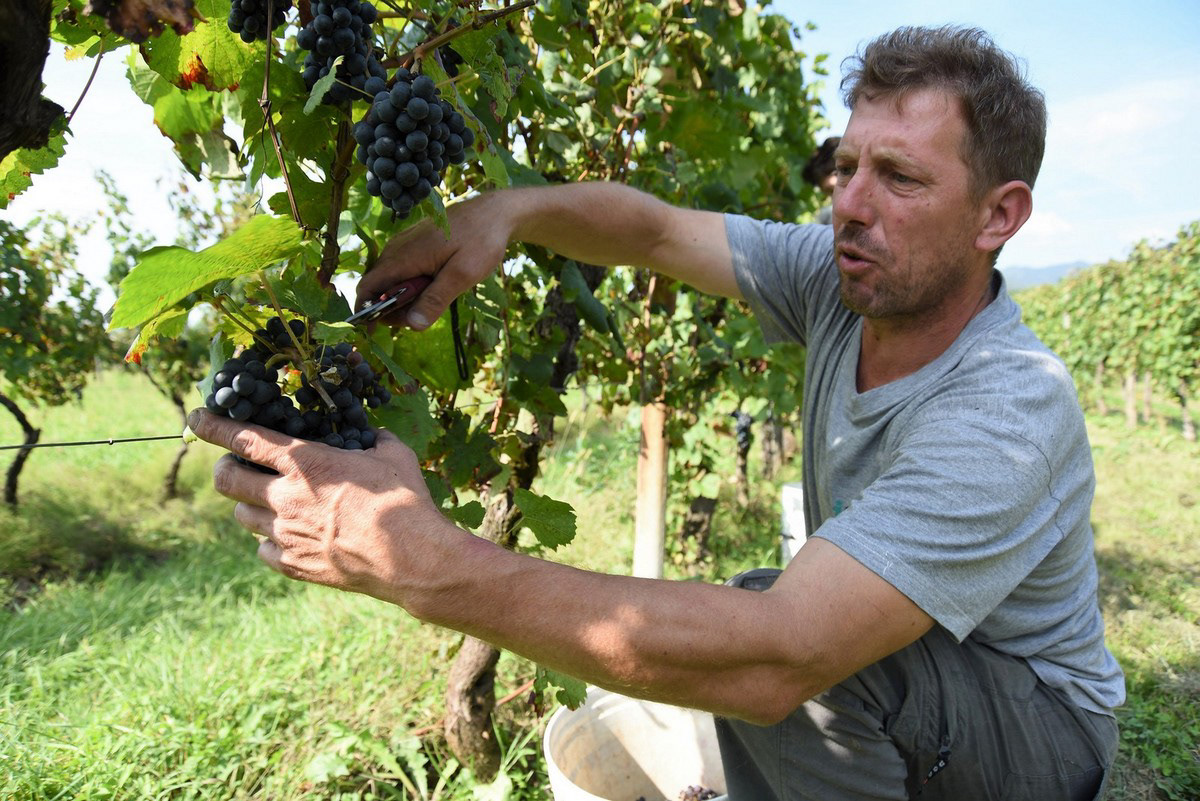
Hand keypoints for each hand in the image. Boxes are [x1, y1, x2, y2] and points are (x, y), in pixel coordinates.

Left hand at [186, 409, 456, 605]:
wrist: (411, 558)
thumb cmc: (404, 501)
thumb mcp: (393, 455)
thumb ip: (374, 439)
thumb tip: (372, 433)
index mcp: (305, 461)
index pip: (243, 437)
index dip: (212, 425)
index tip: (195, 418)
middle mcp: (284, 496)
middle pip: (225, 478)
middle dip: (224, 467)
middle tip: (238, 465)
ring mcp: (284, 533)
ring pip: (241, 515)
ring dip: (250, 503)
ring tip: (272, 502)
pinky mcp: (292, 564)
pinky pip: (262, 549)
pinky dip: (270, 540)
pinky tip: (291, 535)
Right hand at [357, 192, 514, 330]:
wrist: (494, 212)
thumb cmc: (480, 241)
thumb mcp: (462, 275)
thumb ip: (436, 300)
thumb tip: (413, 325)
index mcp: (402, 257)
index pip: (367, 287)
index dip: (366, 311)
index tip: (377, 330)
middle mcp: (397, 249)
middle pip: (378, 287)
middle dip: (391, 309)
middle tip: (420, 318)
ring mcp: (405, 245)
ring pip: (392, 279)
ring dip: (404, 298)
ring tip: (433, 302)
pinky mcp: (416, 244)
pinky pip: (404, 269)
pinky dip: (412, 285)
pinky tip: (435, 287)